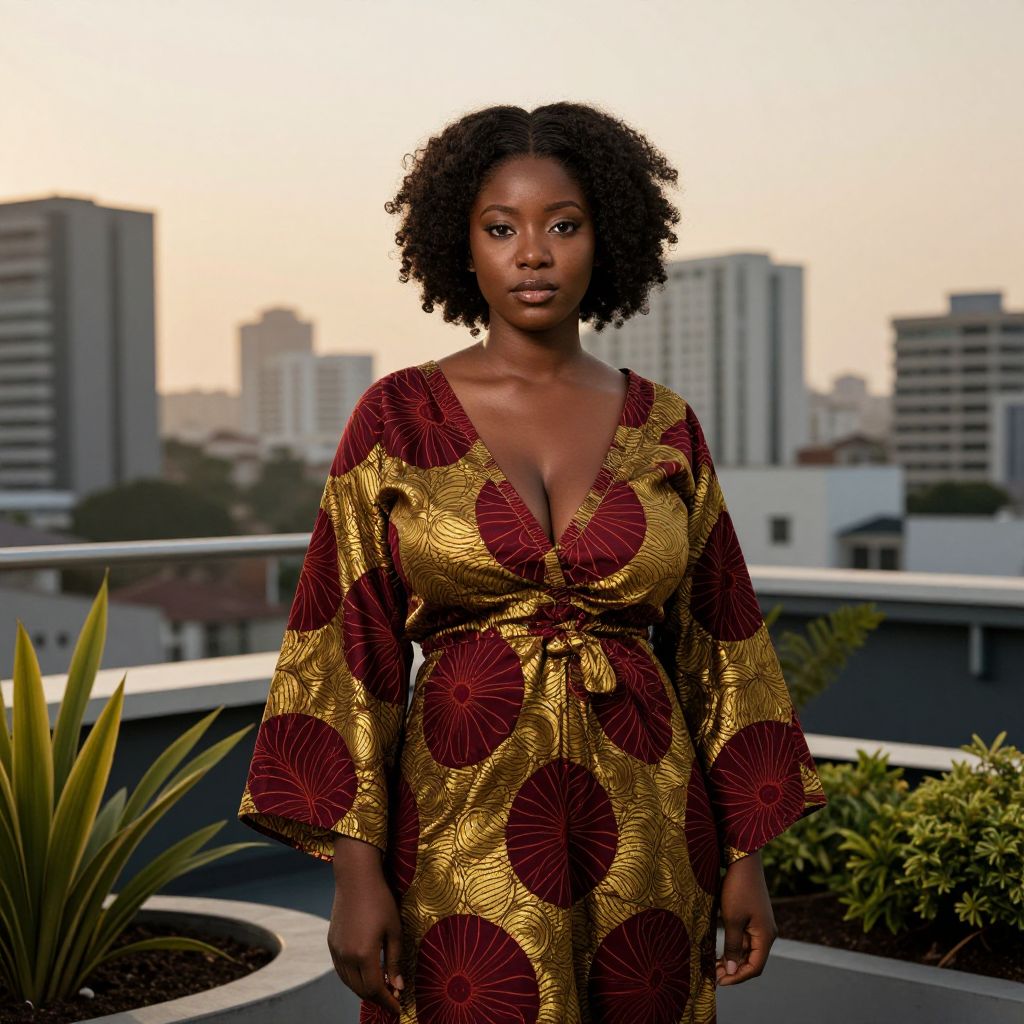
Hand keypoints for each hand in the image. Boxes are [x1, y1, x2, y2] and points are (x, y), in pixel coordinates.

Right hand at [327, 834, 403, 1014]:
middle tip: (392, 997)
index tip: (399, 1007)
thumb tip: (398, 986)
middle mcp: (346, 956)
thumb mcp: (394, 929)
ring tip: (381, 987)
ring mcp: (336, 950)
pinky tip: (365, 973)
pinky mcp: (331, 943)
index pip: (375, 989)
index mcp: (364, 954)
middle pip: (361, 990)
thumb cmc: (380, 900)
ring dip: (364, 989)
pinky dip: (353, 978)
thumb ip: (395, 960)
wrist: (355, 878)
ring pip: (349, 982)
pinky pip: (341, 970)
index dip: (388, 1001)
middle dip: (377, 997)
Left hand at [715, 850, 777, 986]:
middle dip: (733, 970)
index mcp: (765, 936)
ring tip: (713, 964)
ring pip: (747, 950)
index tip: (719, 982)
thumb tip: (731, 970)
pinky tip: (719, 948)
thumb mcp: (732, 919)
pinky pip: (745, 938)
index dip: (738, 977)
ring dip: (732, 958)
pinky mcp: (753, 917)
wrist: (743, 860)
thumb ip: (733, 946)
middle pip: (752, 960)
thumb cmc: (738, 888)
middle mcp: (766, 933)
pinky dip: (733, 946)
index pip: (755, 967)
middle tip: (713, 974)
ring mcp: (760, 925)